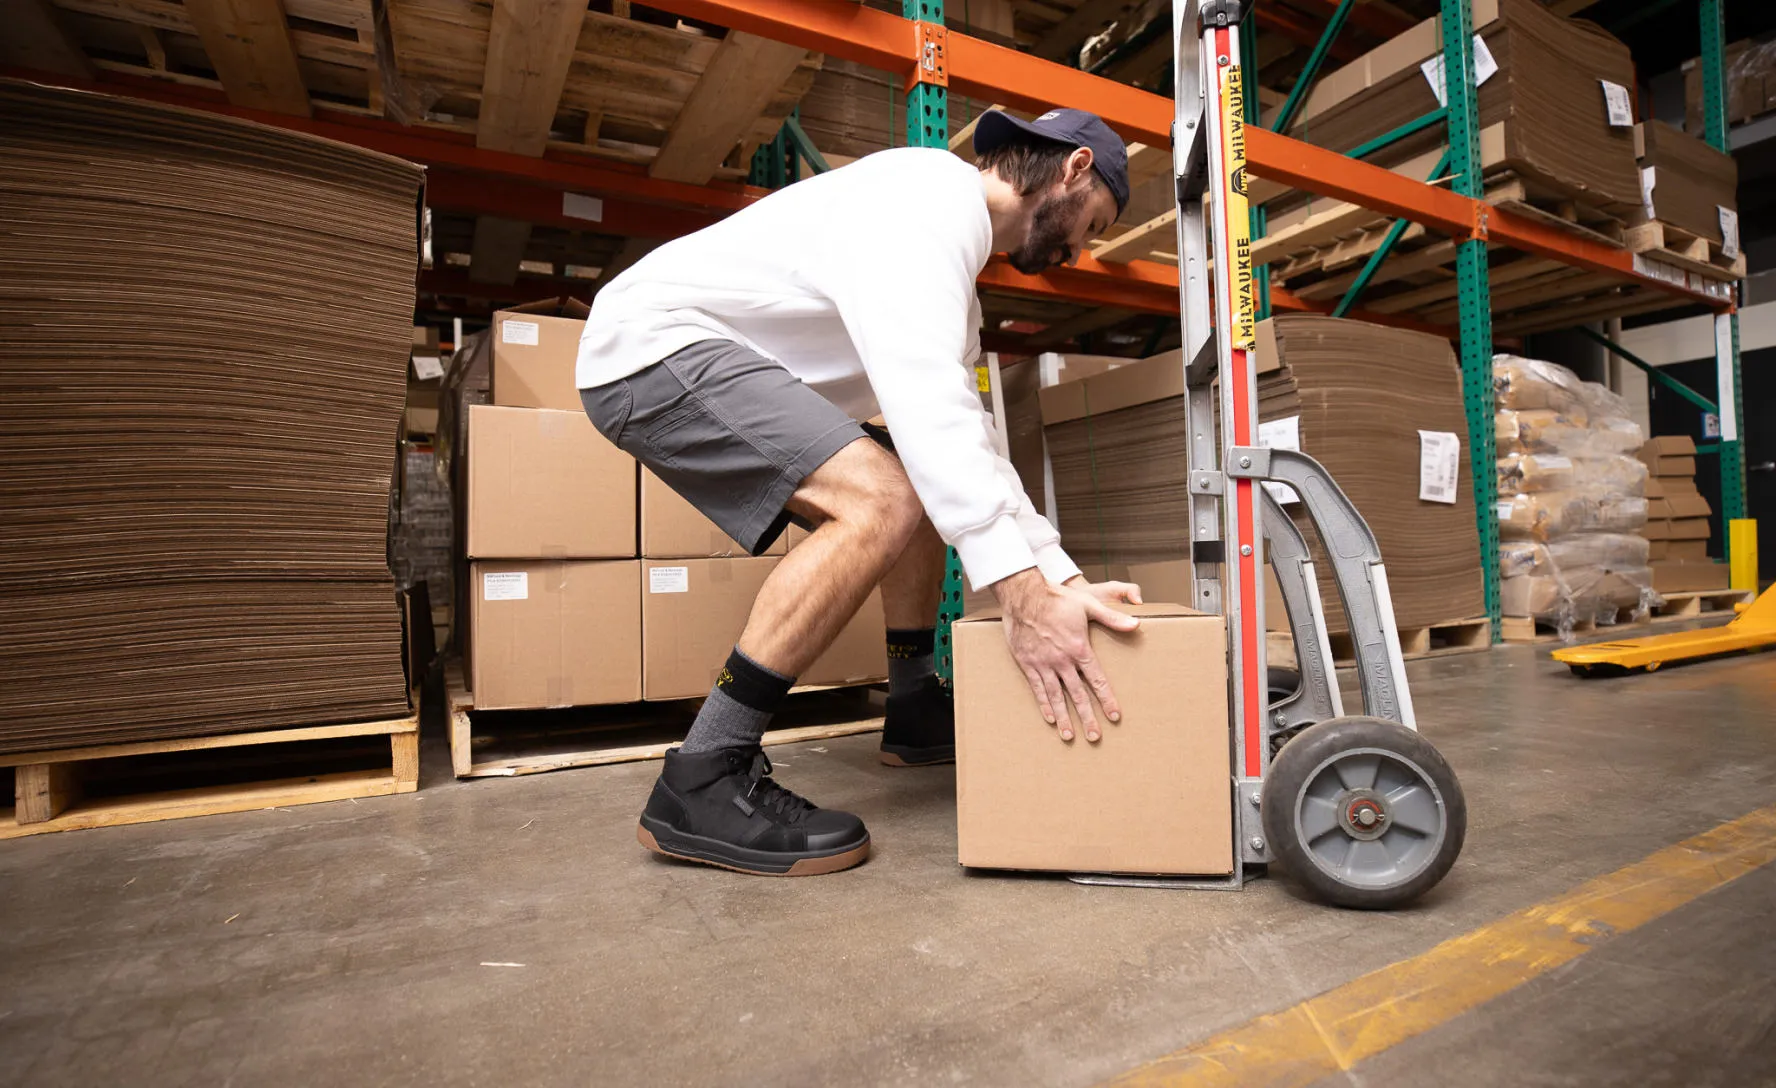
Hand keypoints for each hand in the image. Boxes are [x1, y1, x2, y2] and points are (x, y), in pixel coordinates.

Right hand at [990, 569, 1139, 742]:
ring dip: (1065, 718)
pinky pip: (1037, 688)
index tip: (1115, 716)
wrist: (1024, 595)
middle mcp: (1062, 661)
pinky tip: (1050, 718)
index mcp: (1079, 649)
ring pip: (1056, 697)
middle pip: (1078, 695)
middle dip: (1088, 718)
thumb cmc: (1057, 599)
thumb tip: (1136, 624)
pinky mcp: (1028, 663)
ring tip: (1070, 736)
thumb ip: (1112, 617)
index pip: (1097, 680)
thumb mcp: (1088, 605)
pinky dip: (1044, 704)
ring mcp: (1044, 664)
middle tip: (1095, 737)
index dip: (1107, 700)